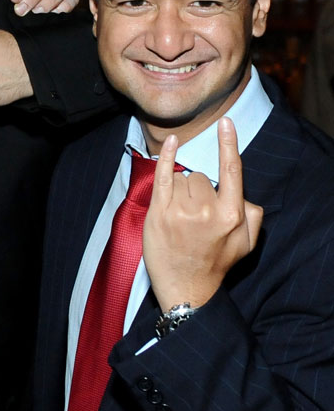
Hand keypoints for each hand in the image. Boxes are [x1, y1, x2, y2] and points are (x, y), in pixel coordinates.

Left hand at [143, 119, 263, 310]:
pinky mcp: (159, 213)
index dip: (229, 144)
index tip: (226, 122)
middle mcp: (207, 211)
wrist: (187, 287)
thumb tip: (242, 193)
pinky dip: (166, 157)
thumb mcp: (247, 243)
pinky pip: (162, 175)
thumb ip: (252, 214)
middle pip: (201, 176)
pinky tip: (171, 144)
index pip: (232, 171)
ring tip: (181, 217)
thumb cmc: (216, 262)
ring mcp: (180, 211)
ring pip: (182, 178)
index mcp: (232, 215)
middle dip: (198, 189)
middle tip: (195, 216)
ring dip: (181, 190)